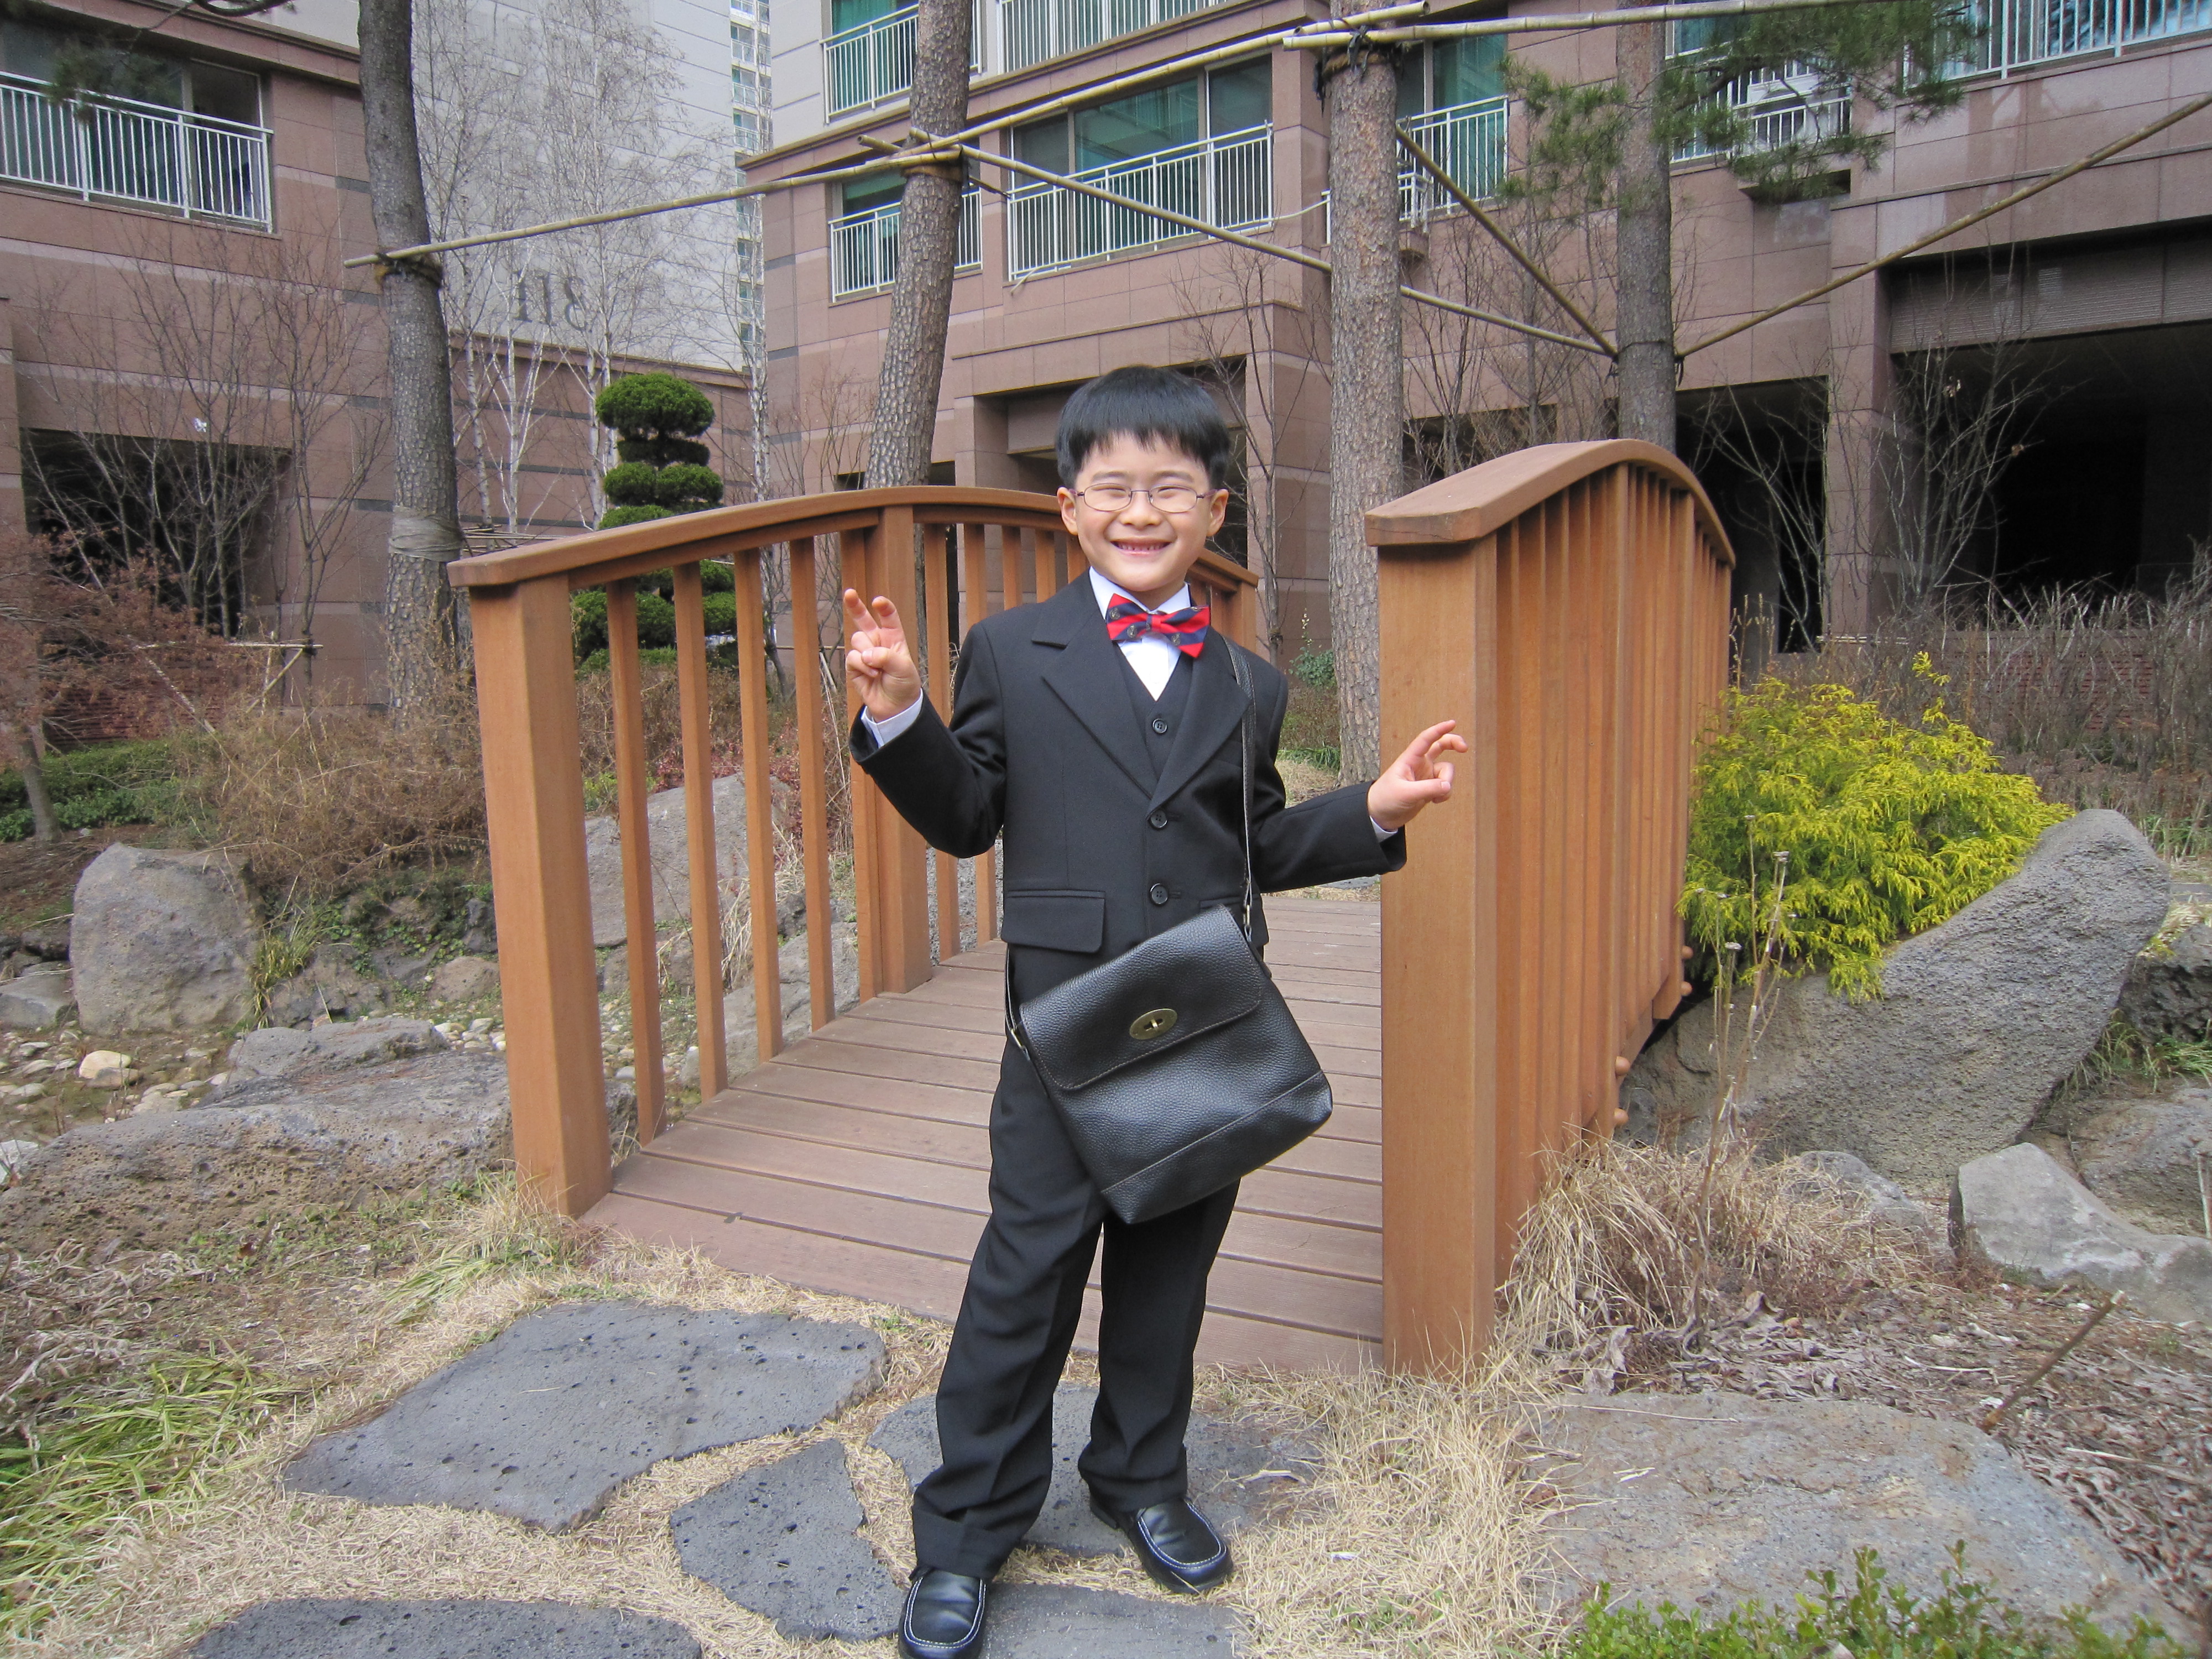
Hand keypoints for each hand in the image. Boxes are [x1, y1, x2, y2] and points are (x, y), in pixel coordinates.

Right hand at [842, 589, 921, 723]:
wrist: (895, 707)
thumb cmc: (904, 684)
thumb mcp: (903, 668)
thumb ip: (886, 656)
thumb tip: (866, 654)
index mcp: (894, 637)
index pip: (888, 617)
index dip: (883, 608)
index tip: (878, 602)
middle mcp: (877, 642)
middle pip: (863, 619)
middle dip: (855, 606)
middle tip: (849, 593)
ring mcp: (864, 653)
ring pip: (857, 640)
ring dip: (867, 654)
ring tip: (878, 669)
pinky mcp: (854, 666)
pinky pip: (852, 657)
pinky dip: (862, 666)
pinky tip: (872, 675)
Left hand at [1367, 720, 1467, 831]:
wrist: (1380, 816)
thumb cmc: (1385, 799)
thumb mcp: (1405, 793)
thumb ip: (1428, 789)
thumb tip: (1448, 786)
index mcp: (1410, 759)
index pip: (1426, 739)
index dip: (1439, 730)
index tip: (1453, 723)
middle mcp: (1420, 764)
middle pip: (1441, 745)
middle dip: (1454, 743)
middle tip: (1464, 749)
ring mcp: (1426, 776)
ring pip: (1446, 771)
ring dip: (1447, 782)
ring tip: (1436, 797)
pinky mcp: (1429, 788)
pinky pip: (1445, 786)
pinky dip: (1445, 793)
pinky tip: (1435, 801)